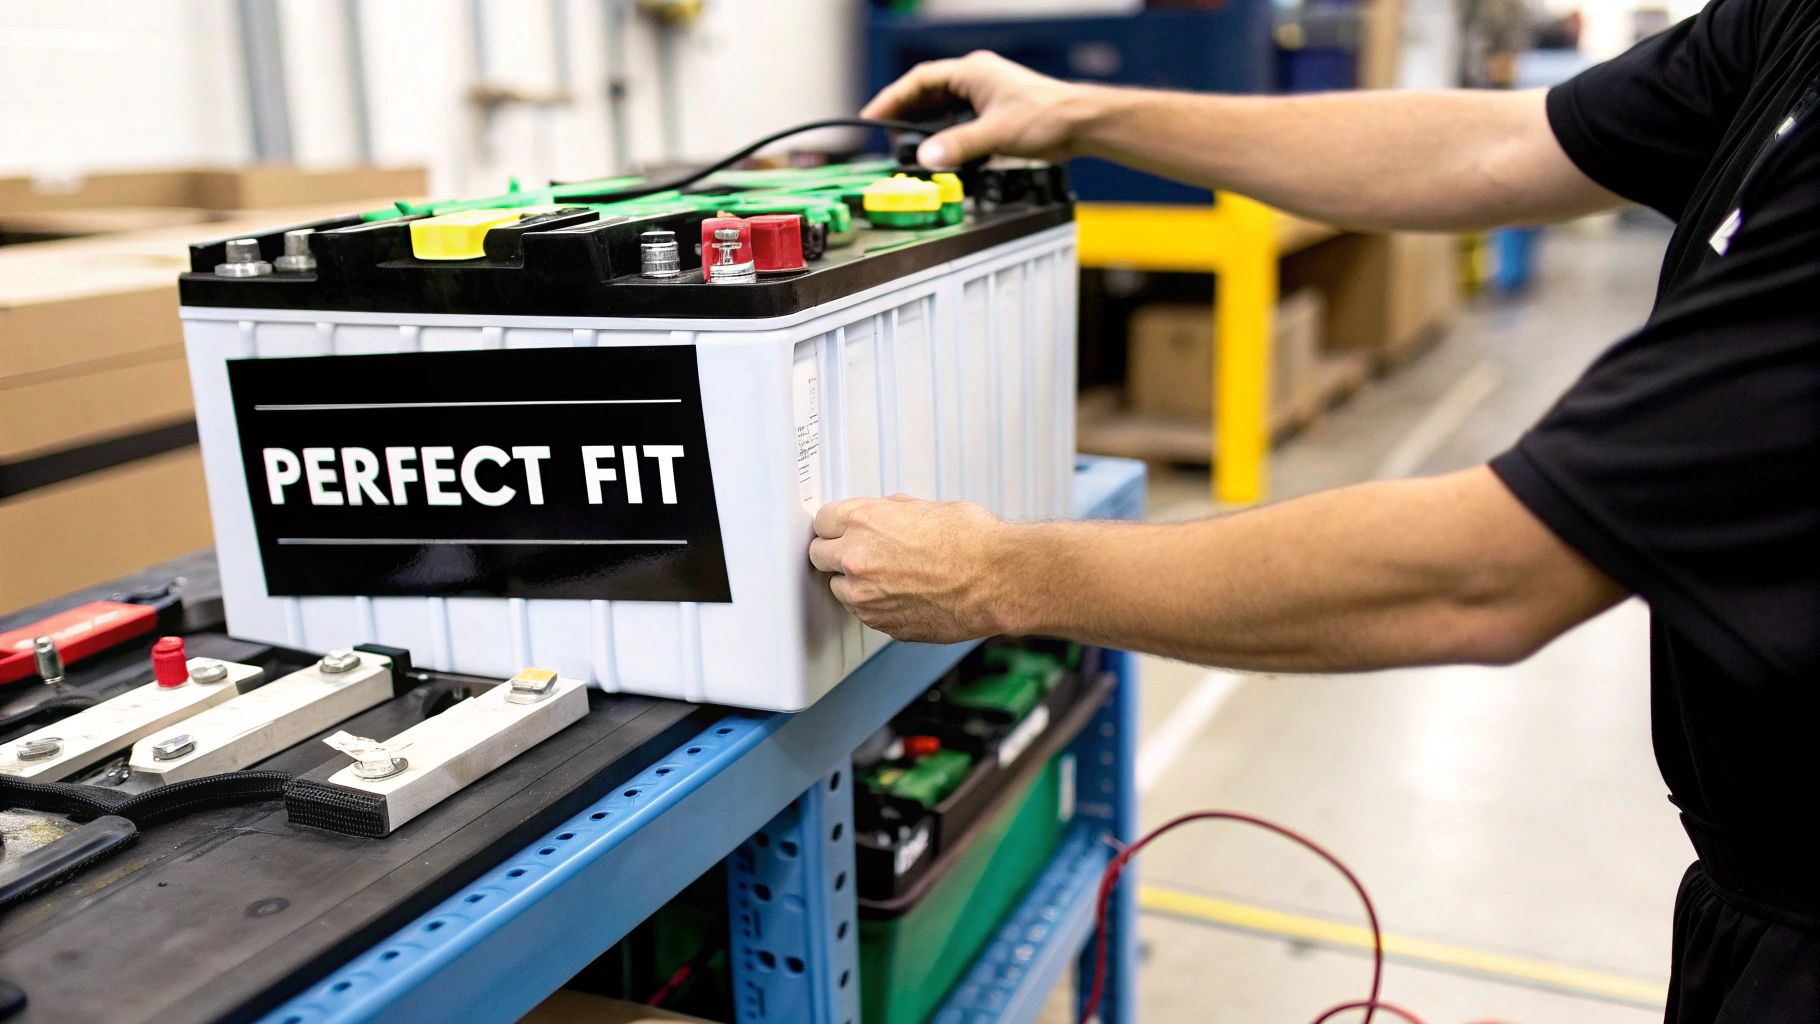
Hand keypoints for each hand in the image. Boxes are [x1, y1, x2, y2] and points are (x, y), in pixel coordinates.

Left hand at [809, 494, 1016, 642]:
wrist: (999, 579)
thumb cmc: (973, 541)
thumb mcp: (924, 507)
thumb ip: (888, 514)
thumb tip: (877, 518)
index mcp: (864, 522)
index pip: (822, 522)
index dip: (835, 525)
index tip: (841, 529)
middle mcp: (857, 560)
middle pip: (819, 556)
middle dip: (836, 553)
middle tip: (860, 552)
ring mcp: (867, 597)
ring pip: (839, 589)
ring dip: (854, 583)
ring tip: (890, 576)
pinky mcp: (882, 624)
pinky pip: (865, 613)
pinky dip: (877, 605)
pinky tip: (904, 594)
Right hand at [860, 51, 1095, 169]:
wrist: (1080, 124)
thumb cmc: (1047, 117)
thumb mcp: (995, 134)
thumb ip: (957, 146)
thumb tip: (925, 156)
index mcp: (971, 72)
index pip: (919, 81)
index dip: (892, 98)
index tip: (872, 115)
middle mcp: (976, 78)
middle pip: (928, 93)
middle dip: (905, 115)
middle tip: (888, 138)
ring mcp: (985, 94)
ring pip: (943, 108)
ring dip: (924, 126)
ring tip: (908, 147)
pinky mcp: (995, 112)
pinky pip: (959, 119)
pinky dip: (945, 134)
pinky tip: (940, 150)